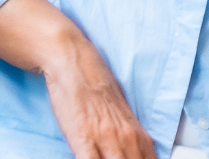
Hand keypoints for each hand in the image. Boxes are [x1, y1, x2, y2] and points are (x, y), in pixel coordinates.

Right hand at [0, 0, 154, 158]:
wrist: (72, 60)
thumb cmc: (94, 83)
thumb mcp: (120, 111)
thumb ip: (128, 135)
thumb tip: (135, 150)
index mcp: (135, 133)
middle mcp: (125, 137)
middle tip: (116, 158)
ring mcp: (105, 138)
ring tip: (105, 158)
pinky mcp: (83, 138)